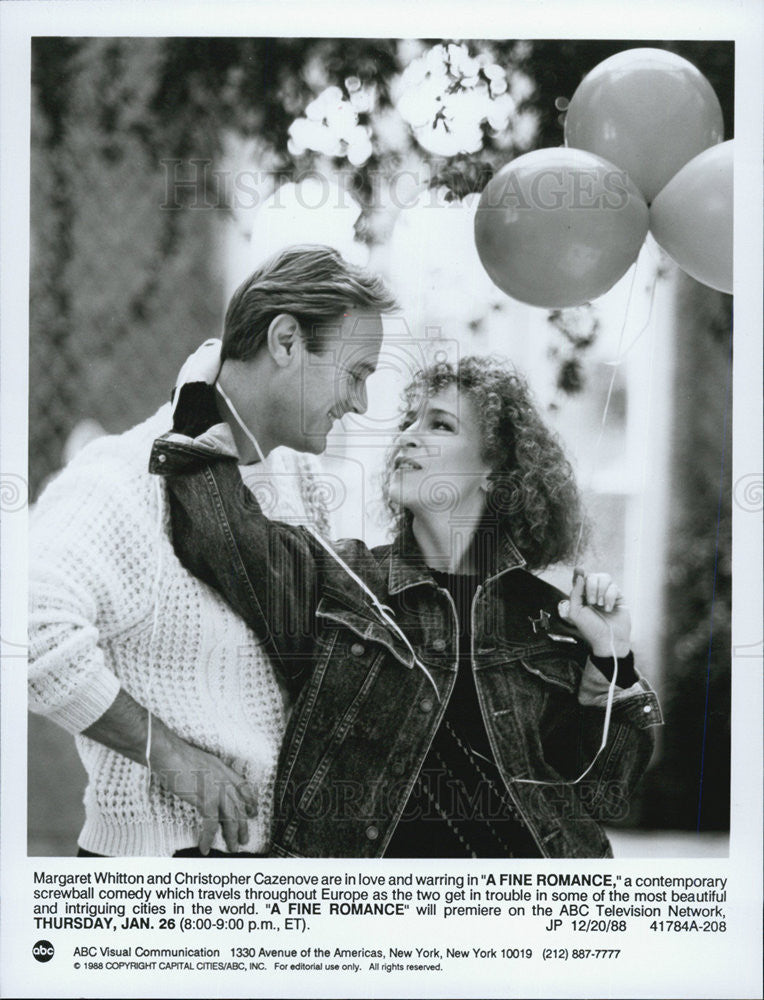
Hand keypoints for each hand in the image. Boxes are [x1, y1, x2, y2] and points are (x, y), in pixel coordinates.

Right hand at [150, 727, 257, 854]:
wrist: (171, 754)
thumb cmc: (180, 756)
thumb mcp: (203, 762)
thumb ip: (211, 774)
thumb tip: (209, 785)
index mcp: (224, 770)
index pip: (244, 787)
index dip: (250, 801)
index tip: (252, 813)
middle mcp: (225, 780)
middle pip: (239, 806)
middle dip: (243, 825)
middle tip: (244, 838)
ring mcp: (217, 790)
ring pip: (231, 818)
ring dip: (232, 835)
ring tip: (232, 847)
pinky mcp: (205, 799)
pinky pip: (211, 824)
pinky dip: (208, 837)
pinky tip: (205, 846)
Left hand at [558, 568, 630, 657]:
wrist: (608, 640)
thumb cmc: (591, 629)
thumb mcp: (576, 612)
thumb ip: (575, 593)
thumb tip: (579, 575)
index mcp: (582, 596)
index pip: (580, 579)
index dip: (579, 573)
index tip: (579, 568)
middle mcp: (594, 593)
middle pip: (592, 576)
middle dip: (591, 587)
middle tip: (592, 602)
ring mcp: (607, 594)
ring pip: (604, 577)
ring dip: (600, 590)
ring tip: (600, 605)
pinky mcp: (618, 597)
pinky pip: (614, 587)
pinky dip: (609, 597)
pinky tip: (608, 608)